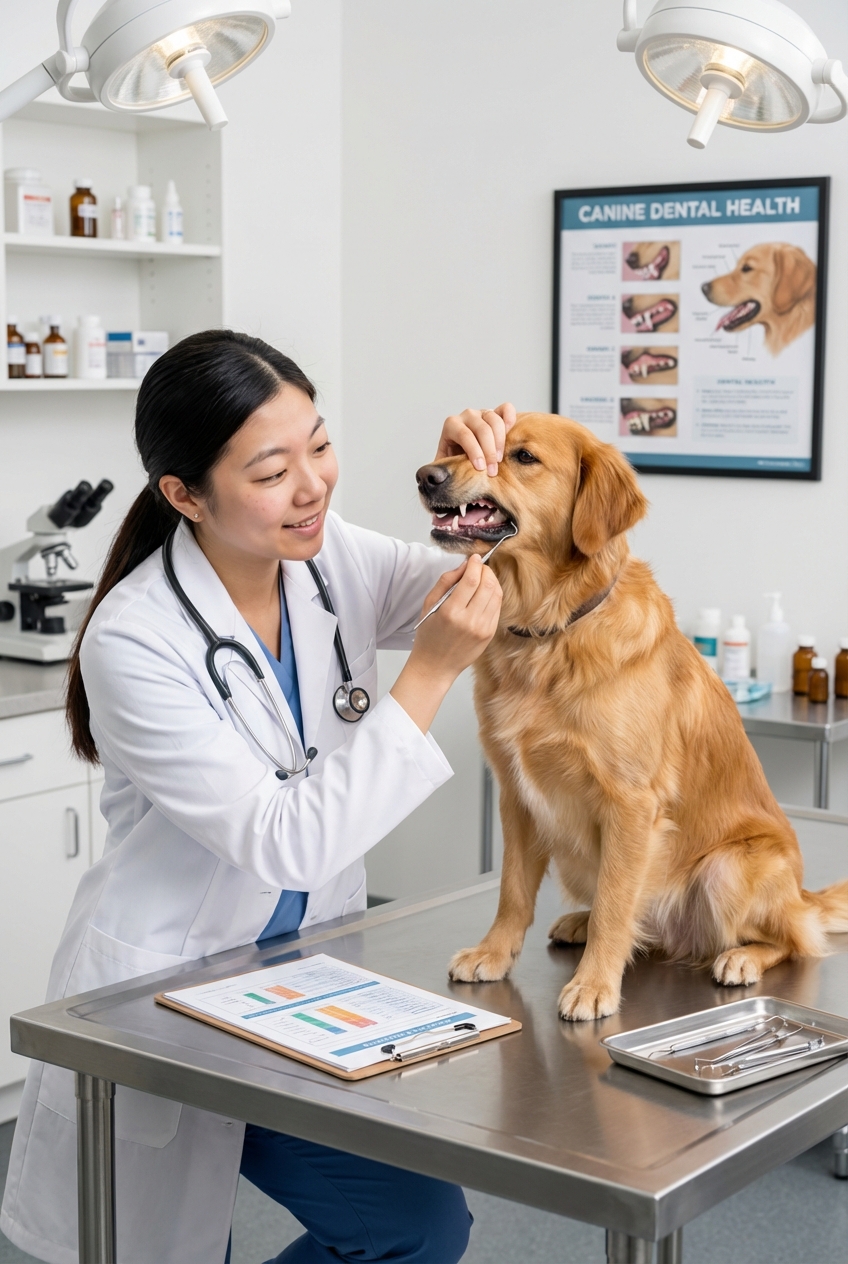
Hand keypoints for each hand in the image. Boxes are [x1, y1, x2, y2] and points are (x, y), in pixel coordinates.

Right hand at [390, 556, 501, 731]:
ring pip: (496, 595)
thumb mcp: (429, 605)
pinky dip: (494, 595)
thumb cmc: (428, 635)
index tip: (475, 557)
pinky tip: (485, 593)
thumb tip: (465, 565)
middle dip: (486, 570)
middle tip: (480, 566)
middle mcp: (470, 621)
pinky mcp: (490, 634)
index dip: (475, 564)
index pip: (471, 580)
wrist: (435, 666)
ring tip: (483, 577)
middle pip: (488, 585)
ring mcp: (483, 629)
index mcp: (451, 612)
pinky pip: (497, 608)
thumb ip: (446, 582)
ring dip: (492, 581)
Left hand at [436, 404, 516, 476]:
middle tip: (492, 471)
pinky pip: (505, 409)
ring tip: (499, 460)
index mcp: (451, 425)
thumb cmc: (453, 463)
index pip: (464, 435)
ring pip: (495, 420)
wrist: (461, 457)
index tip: (480, 468)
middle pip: (482, 429)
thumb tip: (436, 479)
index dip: (474, 452)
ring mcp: (482, 413)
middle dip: (489, 452)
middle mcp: (467, 416)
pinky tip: (511, 433)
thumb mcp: (443, 466)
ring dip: (500, 442)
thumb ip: (440, 470)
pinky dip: (510, 418)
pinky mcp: (496, 414)